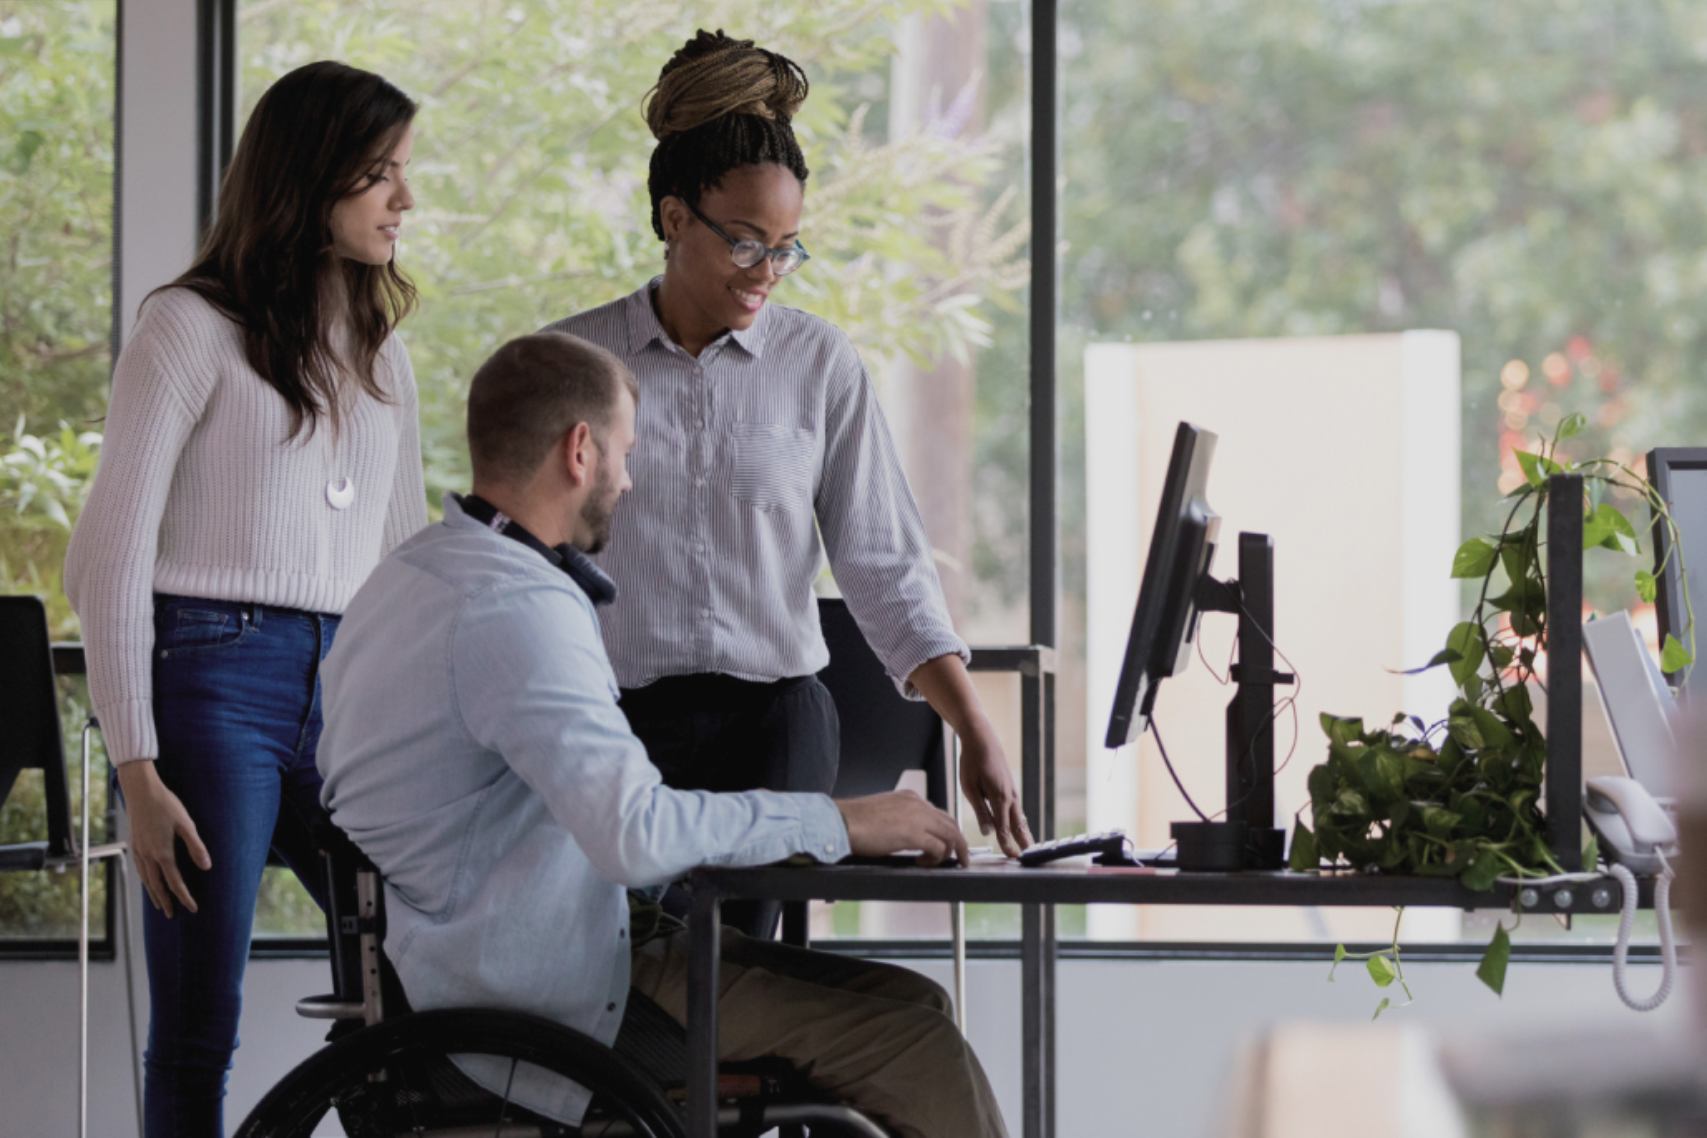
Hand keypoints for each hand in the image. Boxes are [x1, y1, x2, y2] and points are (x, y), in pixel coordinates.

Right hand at [115, 760, 210, 917]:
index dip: (184, 897)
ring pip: (145, 879)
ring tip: (158, 904)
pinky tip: (147, 880)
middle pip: (157, 885)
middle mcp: (148, 855)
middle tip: (171, 915)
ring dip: (153, 893)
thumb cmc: (166, 805)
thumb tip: (206, 867)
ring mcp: (139, 850)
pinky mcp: (134, 843)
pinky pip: (139, 869)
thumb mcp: (186, 824)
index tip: (193, 908)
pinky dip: (144, 880)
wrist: (141, 791)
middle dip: (165, 901)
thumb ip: (196, 846)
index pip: (175, 882)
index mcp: (162, 853)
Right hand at [836, 790, 970, 866]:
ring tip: (951, 863)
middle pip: (950, 823)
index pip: (937, 813)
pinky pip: (939, 847)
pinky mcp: (914, 834)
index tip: (947, 842)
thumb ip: (900, 820)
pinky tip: (924, 863)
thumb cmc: (854, 820)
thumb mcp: (883, 813)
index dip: (946, 830)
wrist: (842, 821)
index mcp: (909, 797)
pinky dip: (937, 858)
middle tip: (960, 856)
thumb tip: (906, 835)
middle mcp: (917, 804)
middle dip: (958, 841)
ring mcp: (918, 817)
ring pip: (950, 834)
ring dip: (953, 851)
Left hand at [959, 726, 1032, 858]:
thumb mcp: (970, 787)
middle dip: (1022, 841)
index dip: (1008, 843)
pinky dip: (1020, 820)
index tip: (1012, 857)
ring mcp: (1012, 791)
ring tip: (1028, 846)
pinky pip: (1016, 808)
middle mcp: (1010, 796)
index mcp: (999, 797)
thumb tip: (988, 831)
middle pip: (1018, 824)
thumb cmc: (972, 762)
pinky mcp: (1010, 787)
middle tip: (1027, 857)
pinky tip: (1019, 826)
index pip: (1004, 827)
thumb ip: (980, 811)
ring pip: (1019, 816)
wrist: (982, 738)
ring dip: (1023, 832)